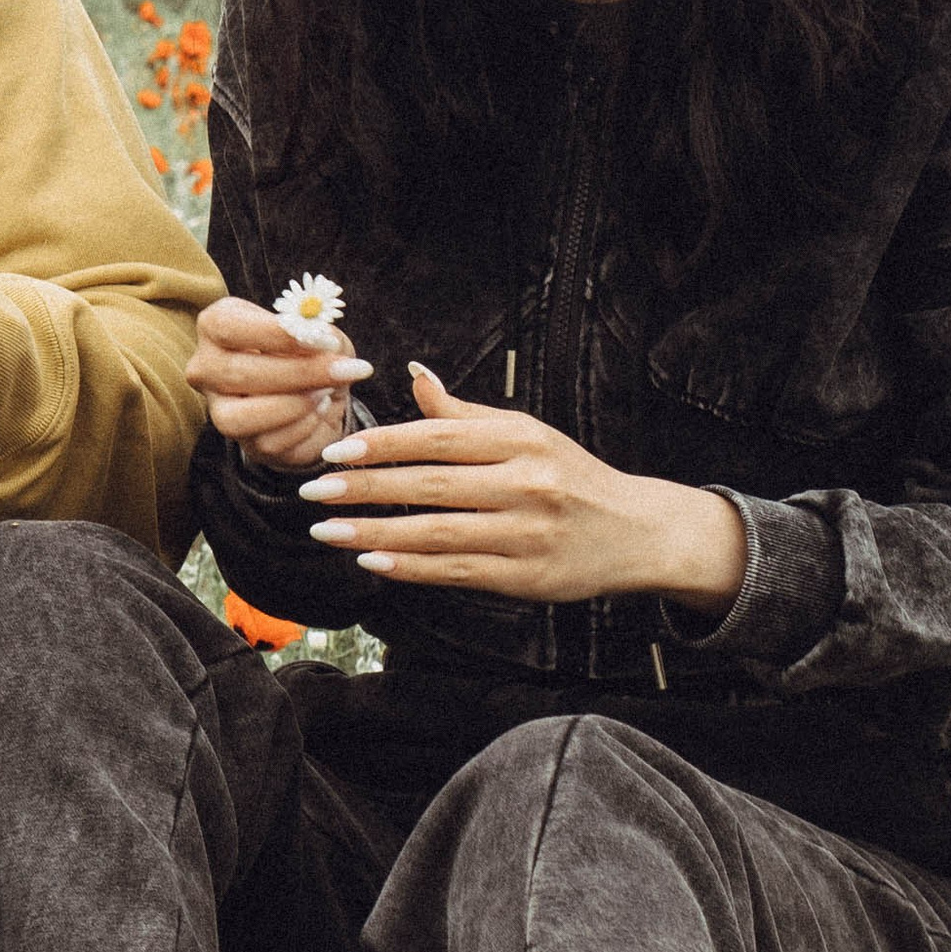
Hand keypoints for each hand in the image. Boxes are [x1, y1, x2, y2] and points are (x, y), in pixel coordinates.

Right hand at [191, 294, 375, 472]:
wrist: (316, 393)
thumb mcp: (320, 333)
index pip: (228, 327)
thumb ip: (321, 335)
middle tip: (343, 369)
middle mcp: (205, 368)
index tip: (319, 339)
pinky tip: (318, 411)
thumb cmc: (309, 353)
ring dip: (295, 405)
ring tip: (326, 392)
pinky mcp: (244, 443)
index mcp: (216, 326)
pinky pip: (268, 441)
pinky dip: (302, 426)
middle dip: (298, 373)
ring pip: (242, 417)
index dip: (275, 334)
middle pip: (238, 374)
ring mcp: (219, 410)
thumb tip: (323, 343)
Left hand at [298, 362, 747, 610]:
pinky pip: (455, 571)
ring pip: (436, 532)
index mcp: (521, 439)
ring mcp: (526, 533)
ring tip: (327, 529)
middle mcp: (526, 482)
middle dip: (365, 487)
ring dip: (374, 531)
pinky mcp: (525, 576)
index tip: (337, 449)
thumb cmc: (570, 477)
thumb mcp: (525, 433)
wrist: (636, 531)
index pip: (439, 437)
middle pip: (430, 484)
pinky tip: (370, 559)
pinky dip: (409, 566)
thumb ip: (464, 413)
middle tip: (314, 489)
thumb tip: (414, 375)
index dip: (384, 444)